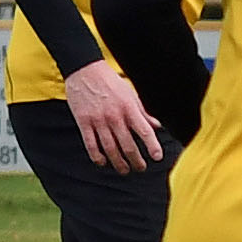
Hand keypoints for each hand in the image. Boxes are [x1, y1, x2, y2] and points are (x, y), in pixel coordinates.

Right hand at [62, 58, 164, 172]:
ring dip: (118, 162)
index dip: (152, 146)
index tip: (158, 157)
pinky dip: (97, 155)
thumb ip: (143, 112)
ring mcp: (98, 120)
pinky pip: (90, 143)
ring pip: (110, 147)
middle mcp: (115, 116)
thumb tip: (157, 126)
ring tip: (125, 170)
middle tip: (141, 168)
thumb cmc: (110, 82)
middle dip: (135, 159)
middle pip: (127, 144)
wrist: (85, 71)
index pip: (144, 131)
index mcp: (129, 109)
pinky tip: (103, 163)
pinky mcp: (83, 122)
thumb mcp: (131, 95)